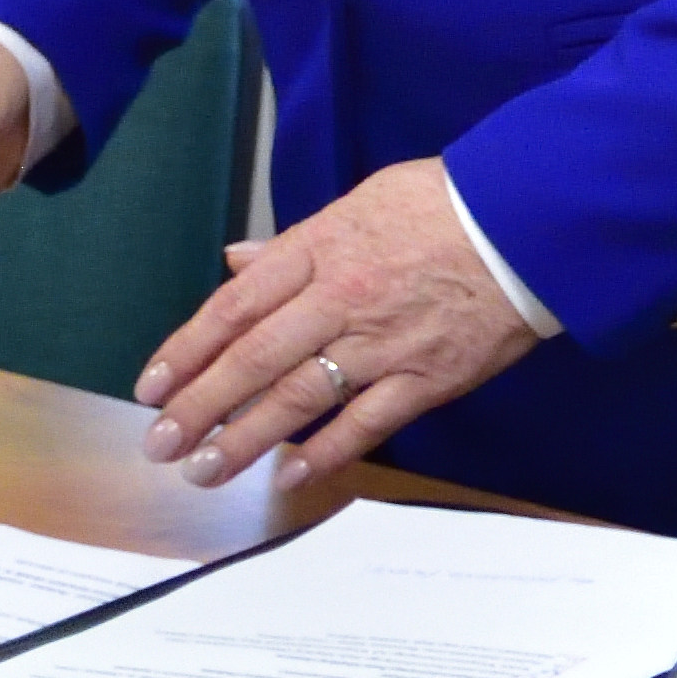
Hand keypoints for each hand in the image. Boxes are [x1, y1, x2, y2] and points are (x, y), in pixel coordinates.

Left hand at [132, 157, 543, 489]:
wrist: (524, 222)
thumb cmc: (440, 205)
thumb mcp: (355, 203)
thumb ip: (292, 244)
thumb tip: (238, 262)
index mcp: (317, 249)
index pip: (234, 308)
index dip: (187, 351)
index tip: (152, 387)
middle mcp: (338, 298)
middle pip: (253, 360)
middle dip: (199, 407)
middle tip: (160, 445)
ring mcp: (380, 343)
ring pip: (298, 399)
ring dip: (245, 439)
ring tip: (204, 470)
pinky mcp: (424, 379)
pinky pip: (364, 424)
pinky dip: (324, 452)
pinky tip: (288, 474)